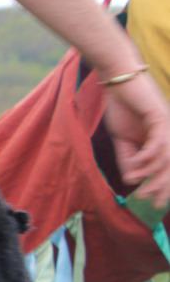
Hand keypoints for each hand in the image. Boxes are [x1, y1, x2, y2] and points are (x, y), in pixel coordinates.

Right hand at [103, 74, 169, 207]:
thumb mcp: (121, 138)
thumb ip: (128, 158)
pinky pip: (157, 144)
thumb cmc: (120, 105)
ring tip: (144, 191)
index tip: (153, 202)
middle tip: (153, 203)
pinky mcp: (160, 118)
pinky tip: (136, 168)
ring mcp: (167, 126)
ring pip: (167, 158)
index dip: (163, 185)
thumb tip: (131, 181)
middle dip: (163, 187)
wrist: (117, 78)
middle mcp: (169, 134)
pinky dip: (147, 158)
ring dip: (156, 177)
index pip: (168, 166)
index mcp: (163, 139)